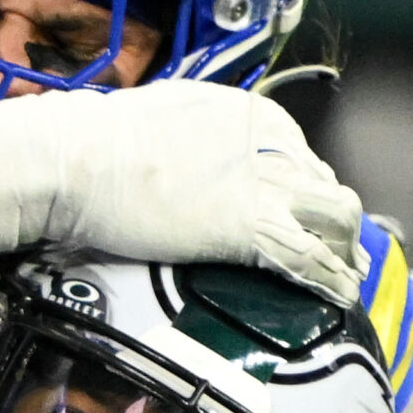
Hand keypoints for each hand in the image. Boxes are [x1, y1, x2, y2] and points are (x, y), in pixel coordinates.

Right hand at [0, 79, 363, 303]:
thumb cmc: (91, 142)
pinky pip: (311, 259)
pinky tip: (337, 298)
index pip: (300, 156)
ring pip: (336, 219)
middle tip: (326, 252)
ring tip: (342, 278)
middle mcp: (269, 141)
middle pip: (323, 185)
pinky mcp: (248, 228)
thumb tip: (187, 165)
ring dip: (342, 251)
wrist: (71, 160)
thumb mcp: (160, 122)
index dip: (301, 191)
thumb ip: (193, 141)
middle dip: (327, 221)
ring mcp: (263, 184)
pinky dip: (330, 282)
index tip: (295, 217)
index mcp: (249, 113)